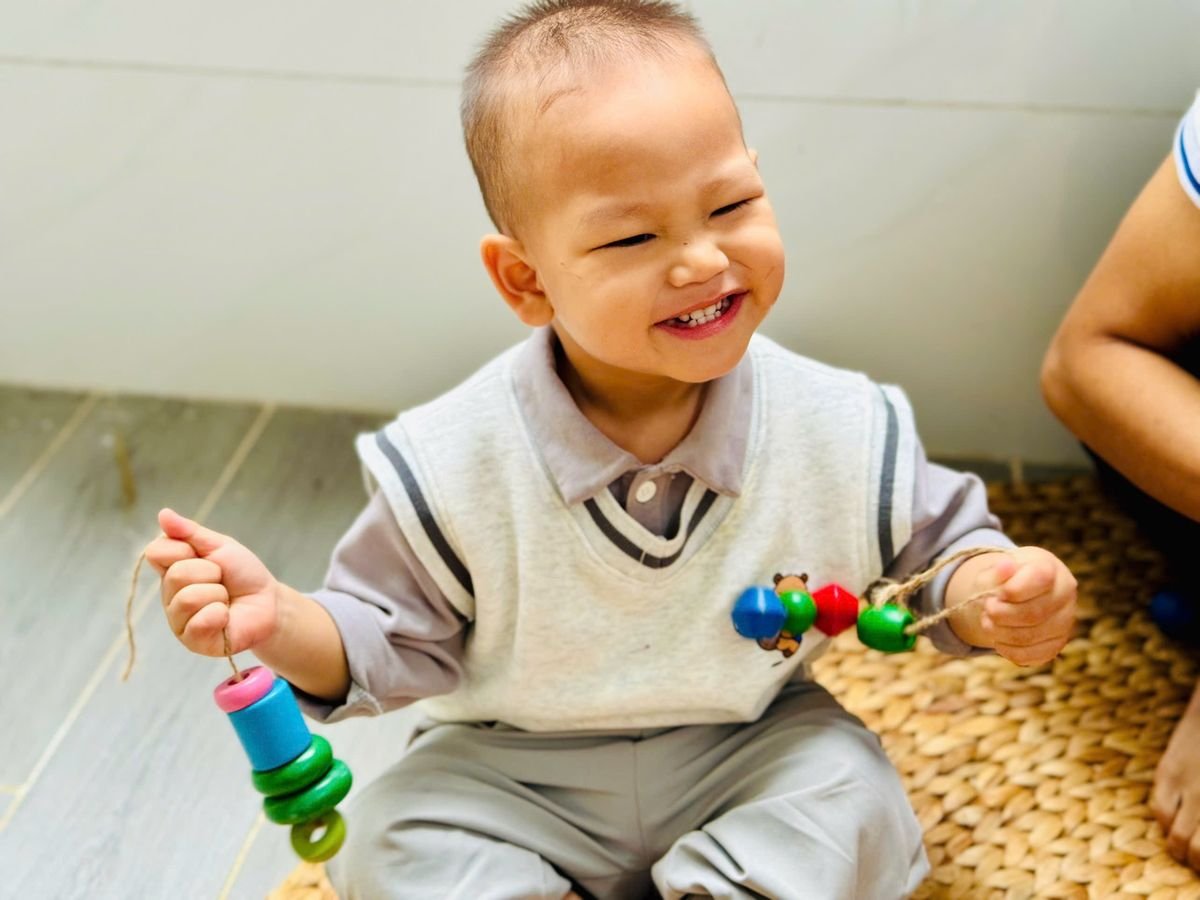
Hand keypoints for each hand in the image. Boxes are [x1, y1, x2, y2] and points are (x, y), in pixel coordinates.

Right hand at [144, 508, 279, 656]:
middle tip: (222, 580)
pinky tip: (226, 617)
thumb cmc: (243, 573)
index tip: (205, 555)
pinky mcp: (192, 641)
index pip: (156, 551)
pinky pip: (199, 623)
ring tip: (225, 599)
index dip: (185, 549)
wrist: (269, 602)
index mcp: (171, 570)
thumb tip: (163, 513)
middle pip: (177, 574)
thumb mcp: (219, 546)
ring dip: (218, 594)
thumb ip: (190, 532)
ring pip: (188, 598)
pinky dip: (220, 615)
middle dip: (211, 572)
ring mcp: (178, 620)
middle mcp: (169, 596)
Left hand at [971, 547, 1077, 665]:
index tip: (997, 593)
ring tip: (987, 620)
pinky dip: (1006, 649)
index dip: (1012, 590)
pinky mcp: (1054, 646)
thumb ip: (998, 570)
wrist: (1018, 592)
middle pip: (1033, 614)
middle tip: (987, 607)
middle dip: (1001, 613)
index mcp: (1051, 569)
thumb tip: (1004, 566)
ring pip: (1029, 637)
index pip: (1039, 579)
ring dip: (999, 631)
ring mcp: (1063, 624)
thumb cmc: (1007, 577)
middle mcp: (1065, 596)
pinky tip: (997, 638)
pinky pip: (1028, 656)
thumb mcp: (999, 567)